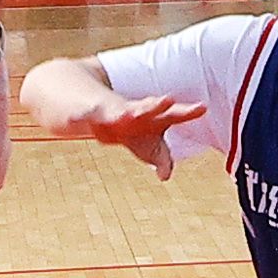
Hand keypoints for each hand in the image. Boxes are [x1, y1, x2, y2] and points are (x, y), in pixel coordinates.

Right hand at [54, 85, 206, 175]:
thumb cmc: (126, 126)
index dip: (187, 111)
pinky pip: (82, 115)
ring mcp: (109, 109)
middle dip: (156, 105)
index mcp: (149, 116)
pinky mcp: (87, 112)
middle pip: (146, 107)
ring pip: (117, 110)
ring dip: (123, 111)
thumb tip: (166, 176)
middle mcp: (131, 110)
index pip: (171, 114)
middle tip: (168, 100)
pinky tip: (74, 119)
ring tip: (129, 114)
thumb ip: (160, 157)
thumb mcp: (144, 144)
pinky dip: (79, 117)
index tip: (202, 107)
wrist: (91, 102)